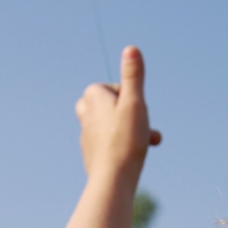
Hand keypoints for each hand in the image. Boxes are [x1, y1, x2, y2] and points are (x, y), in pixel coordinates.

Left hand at [75, 46, 160, 184]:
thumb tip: (131, 48)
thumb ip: (133, 75)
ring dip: (132, 132)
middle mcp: (85, 112)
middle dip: (133, 116)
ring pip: (115, 125)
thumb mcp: (134, 102)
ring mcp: (87, 133)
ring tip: (142, 145)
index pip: (120, 89)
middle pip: (117, 106)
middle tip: (142, 131)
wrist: (112, 178)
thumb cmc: (125, 139)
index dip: (134, 102)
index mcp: (92, 95)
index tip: (135, 115)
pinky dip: (123, 147)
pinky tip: (130, 159)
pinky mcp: (91, 152)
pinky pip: (111, 142)